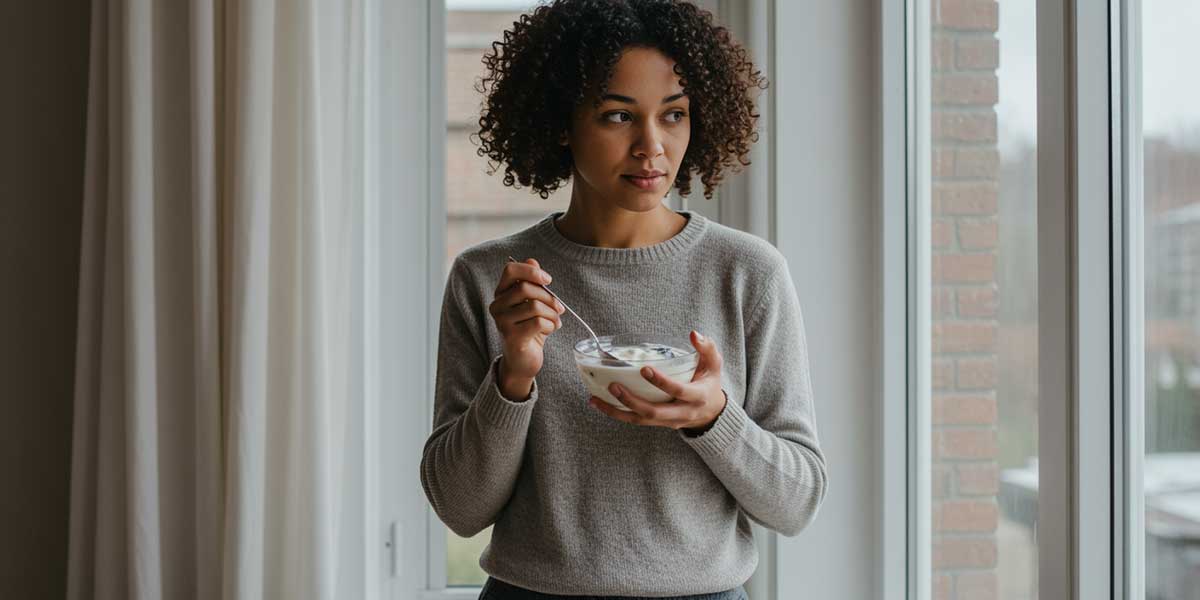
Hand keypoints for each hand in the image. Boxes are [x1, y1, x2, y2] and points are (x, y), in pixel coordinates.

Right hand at [488, 258, 565, 399]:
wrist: (523, 359)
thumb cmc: (530, 328)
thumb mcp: (533, 303)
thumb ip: (532, 282)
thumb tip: (532, 260)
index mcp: (501, 293)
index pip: (510, 270)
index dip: (531, 271)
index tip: (548, 280)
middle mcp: (497, 306)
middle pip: (525, 288)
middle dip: (549, 297)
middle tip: (559, 308)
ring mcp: (501, 322)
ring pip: (534, 306)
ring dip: (552, 314)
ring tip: (555, 321)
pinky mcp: (511, 337)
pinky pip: (538, 323)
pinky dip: (551, 326)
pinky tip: (551, 331)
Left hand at [588, 330, 727, 433]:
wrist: (711, 412)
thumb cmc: (710, 382)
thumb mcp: (714, 364)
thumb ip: (706, 347)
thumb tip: (693, 334)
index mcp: (697, 396)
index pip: (678, 390)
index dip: (661, 382)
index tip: (644, 369)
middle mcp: (682, 412)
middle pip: (654, 412)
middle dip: (632, 400)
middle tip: (614, 386)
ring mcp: (668, 421)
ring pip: (641, 420)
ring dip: (617, 411)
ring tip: (596, 399)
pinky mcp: (658, 424)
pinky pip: (636, 421)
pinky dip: (617, 414)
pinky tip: (600, 403)